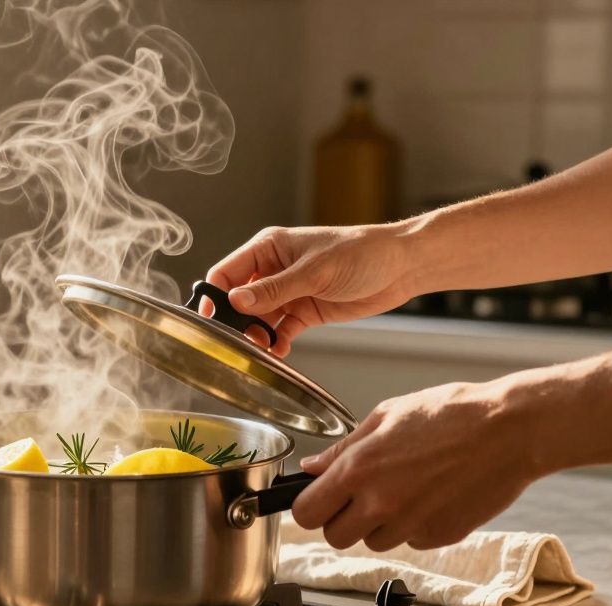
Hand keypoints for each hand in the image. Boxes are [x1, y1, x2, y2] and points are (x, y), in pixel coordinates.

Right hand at [207, 223, 419, 356]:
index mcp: (269, 248)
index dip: (215, 295)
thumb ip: (274, 289)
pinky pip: (281, 330)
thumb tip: (236, 301)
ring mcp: (289, 292)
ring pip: (258, 318)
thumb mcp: (314, 271)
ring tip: (261, 348)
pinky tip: (279, 352)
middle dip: (236, 320)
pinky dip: (277, 342)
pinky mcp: (305, 311)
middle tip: (239, 339)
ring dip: (257, 335)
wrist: (401, 266)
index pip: (227, 272)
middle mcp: (274, 270)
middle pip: (239, 299)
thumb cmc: (361, 252)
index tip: (210, 319)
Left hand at [291, 380, 541, 551]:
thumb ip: (344, 448)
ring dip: (378, 524)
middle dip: (340, 520)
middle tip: (357, 497)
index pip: (307, 513)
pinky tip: (429, 496)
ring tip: (401, 489)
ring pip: (373, 542)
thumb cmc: (452, 414)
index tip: (317, 498)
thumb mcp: (386, 415)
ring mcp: (412, 525)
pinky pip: (411, 542)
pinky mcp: (440, 537)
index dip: (309, 506)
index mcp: (359, 470)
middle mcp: (381, 503)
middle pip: (335, 537)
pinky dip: (413, 526)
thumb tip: (313, 467)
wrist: (510, 430)